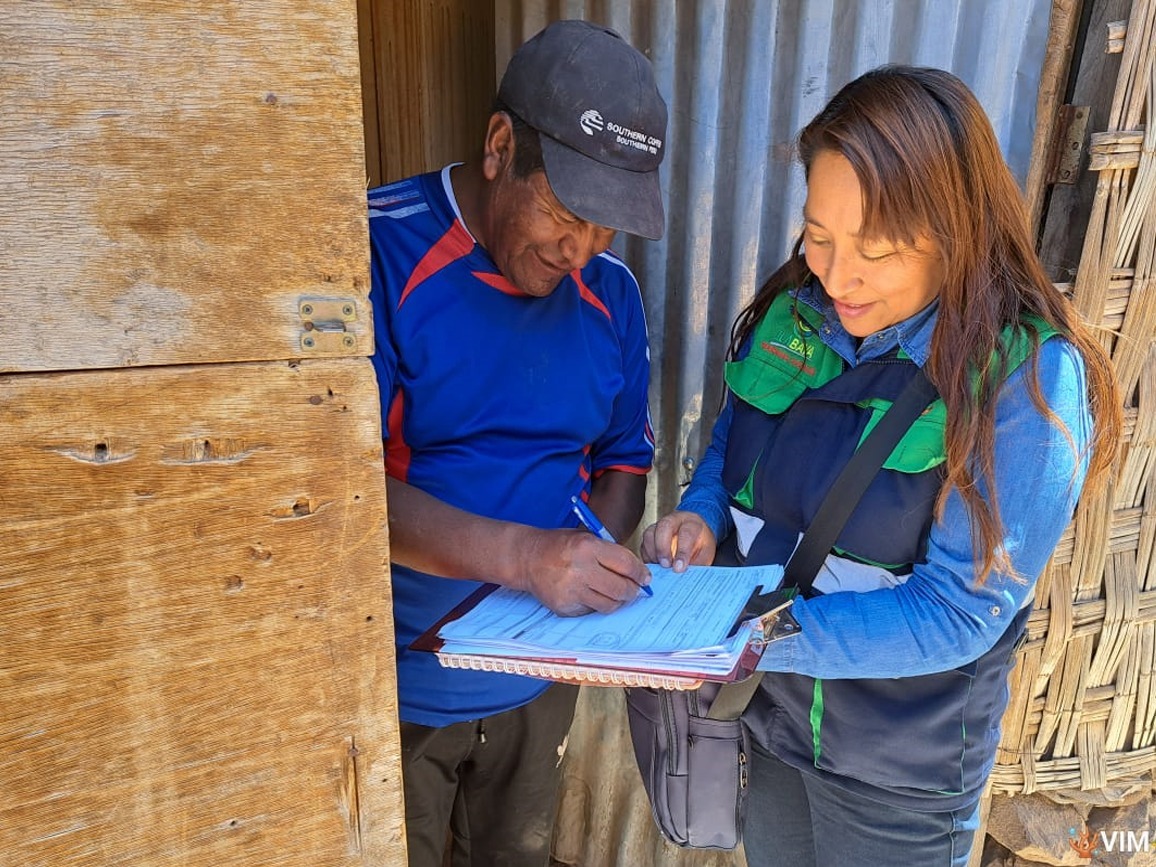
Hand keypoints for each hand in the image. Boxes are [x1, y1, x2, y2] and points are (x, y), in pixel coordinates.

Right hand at [516, 528, 651, 615]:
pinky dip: (595, 605)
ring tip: (614, 593)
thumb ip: (610, 553)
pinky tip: (589, 594)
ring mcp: (571, 590)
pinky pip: (591, 611)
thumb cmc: (560, 546)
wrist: (527, 558)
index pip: (626, 564)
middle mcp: (579, 569)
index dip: (640, 573)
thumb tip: (638, 574)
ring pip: (609, 605)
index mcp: (587, 547)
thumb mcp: (586, 538)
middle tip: (634, 589)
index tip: (645, 578)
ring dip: (617, 600)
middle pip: (621, 588)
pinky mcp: (564, 606)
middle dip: (632, 591)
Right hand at [640, 511, 716, 570]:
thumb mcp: (704, 555)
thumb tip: (684, 577)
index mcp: (693, 523)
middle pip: (664, 527)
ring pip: (649, 533)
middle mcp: (675, 520)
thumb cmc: (701, 545)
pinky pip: (643, 544)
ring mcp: (660, 525)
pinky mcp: (650, 535)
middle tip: (665, 565)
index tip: (679, 568)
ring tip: (658, 567)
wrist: (696, 538)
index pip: (686, 533)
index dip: (682, 552)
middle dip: (663, 548)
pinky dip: (646, 557)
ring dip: (652, 552)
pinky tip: (652, 566)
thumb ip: (695, 564)